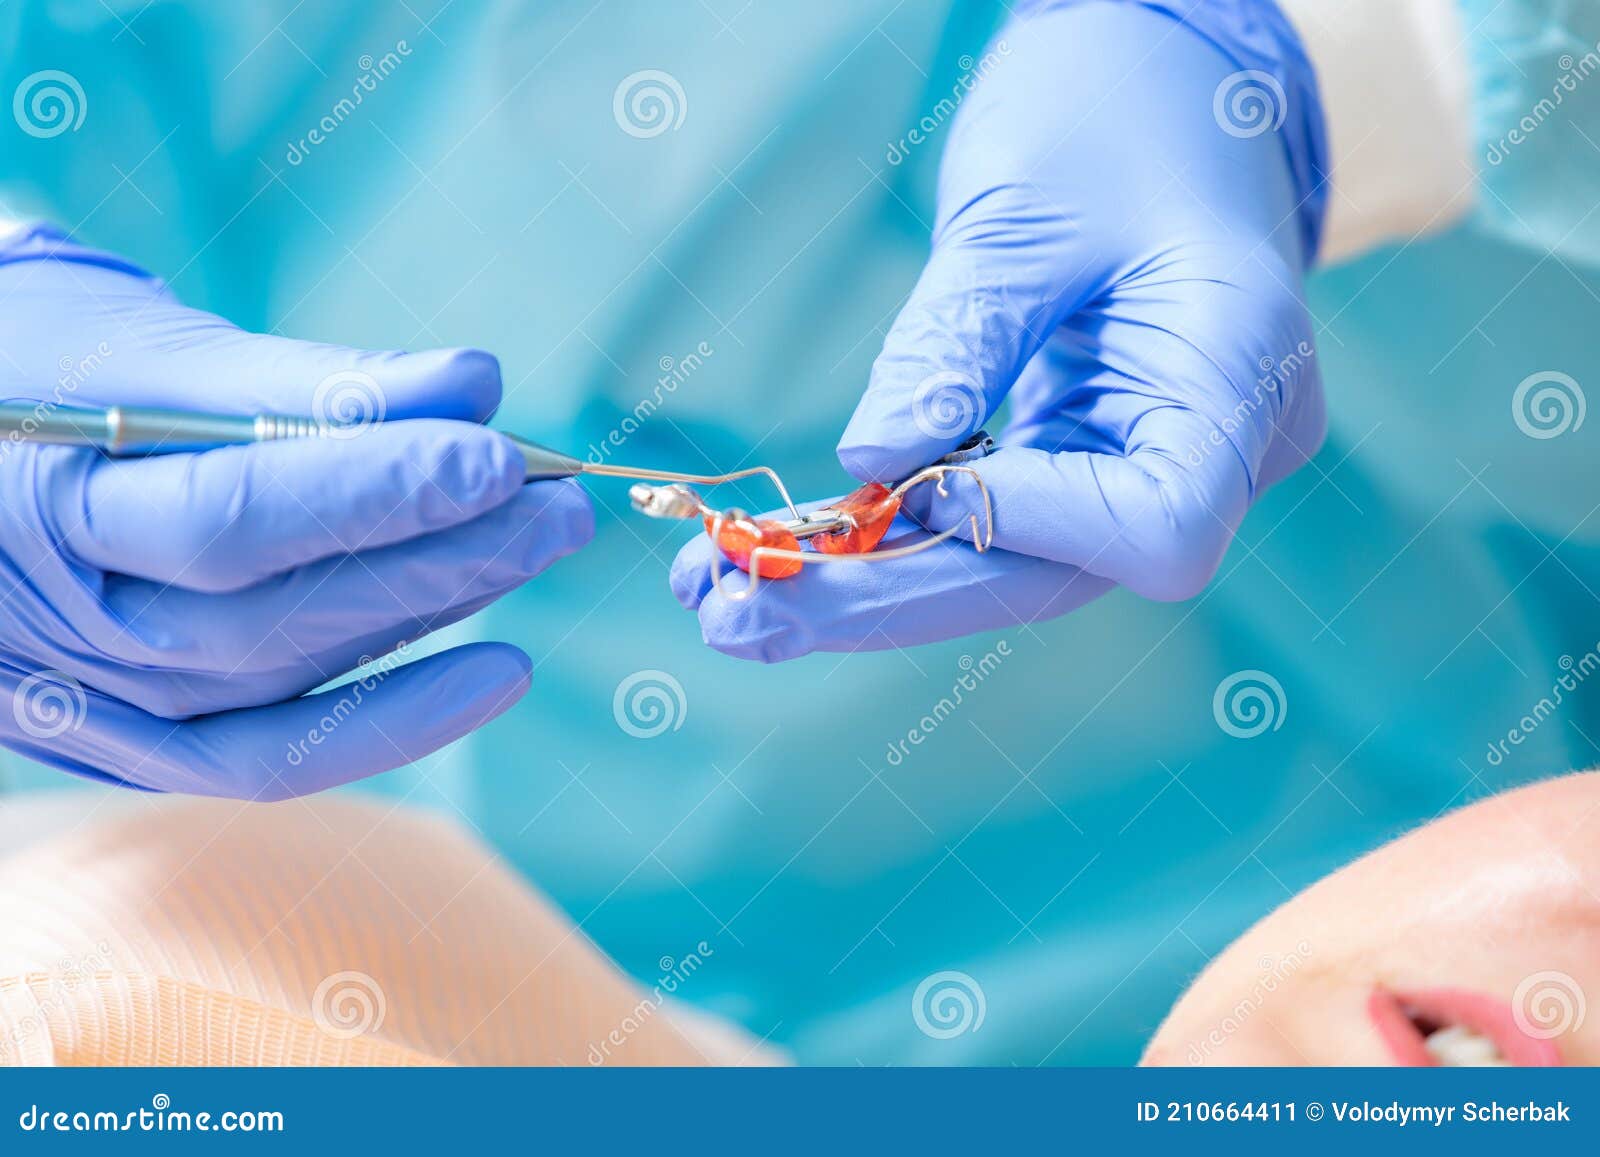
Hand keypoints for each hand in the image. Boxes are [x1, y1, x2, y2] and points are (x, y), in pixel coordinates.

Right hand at [0, 225, 591, 796]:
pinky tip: (496, 675)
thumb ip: (307, 380)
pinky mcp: (133, 740)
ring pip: (283, 678)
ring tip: (533, 545)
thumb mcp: (146, 348)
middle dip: (435, 555)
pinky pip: (266, 760)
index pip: (230, 514)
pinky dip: (389, 726)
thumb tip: (474, 384)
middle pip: (274, 612)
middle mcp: (58, 621)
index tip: (499, 454)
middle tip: (557, 505)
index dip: (372, 490)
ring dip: (428, 615)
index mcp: (40, 498)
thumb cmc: (42, 368)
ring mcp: (91, 695)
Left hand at [674, 0, 1324, 660]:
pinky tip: (783, 551)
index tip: (905, 489)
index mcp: (1239, 376)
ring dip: (864, 587)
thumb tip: (866, 465)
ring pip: (1008, 564)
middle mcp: (1212, 448)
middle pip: (1052, 573)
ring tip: (721, 597)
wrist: (1161, 73)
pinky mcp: (1082, 456)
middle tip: (732, 618)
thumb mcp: (1023, 213)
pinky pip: (990, 521)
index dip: (1027, 525)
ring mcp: (1147, 459)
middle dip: (889, 597)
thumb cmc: (1113, 110)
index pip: (1156, 524)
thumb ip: (957, 343)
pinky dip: (887, 538)